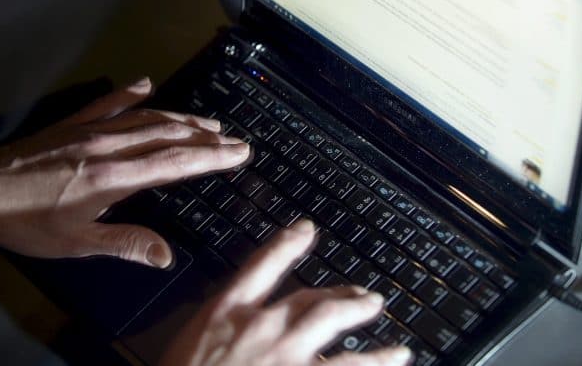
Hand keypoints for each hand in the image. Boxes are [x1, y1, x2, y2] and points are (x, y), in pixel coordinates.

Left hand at [0, 77, 250, 267]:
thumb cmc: (29, 222)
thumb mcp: (77, 242)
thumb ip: (125, 243)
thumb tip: (167, 256)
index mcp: (116, 176)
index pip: (176, 162)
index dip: (213, 157)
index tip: (240, 152)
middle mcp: (112, 145)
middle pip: (170, 135)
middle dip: (208, 137)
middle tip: (237, 138)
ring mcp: (93, 128)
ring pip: (148, 117)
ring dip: (183, 118)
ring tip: (209, 121)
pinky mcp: (74, 121)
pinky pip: (110, 102)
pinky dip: (132, 93)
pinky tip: (148, 84)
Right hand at [160, 220, 411, 365]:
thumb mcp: (186, 349)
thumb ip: (215, 334)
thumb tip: (233, 331)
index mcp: (226, 313)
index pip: (261, 264)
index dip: (287, 243)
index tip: (306, 230)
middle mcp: (262, 327)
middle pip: (311, 299)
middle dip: (342, 295)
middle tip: (365, 297)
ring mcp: (287, 355)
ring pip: (336, 325)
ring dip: (364, 321)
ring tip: (391, 333)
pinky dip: (375, 364)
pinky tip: (395, 360)